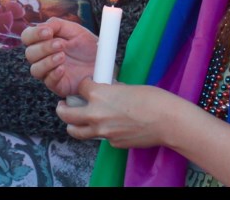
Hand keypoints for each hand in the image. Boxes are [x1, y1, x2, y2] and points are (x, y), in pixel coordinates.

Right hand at [22, 18, 98, 97]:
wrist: (104, 62)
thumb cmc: (87, 45)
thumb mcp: (74, 29)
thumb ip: (56, 24)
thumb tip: (42, 26)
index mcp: (44, 41)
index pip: (27, 37)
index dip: (34, 34)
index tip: (48, 32)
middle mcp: (43, 57)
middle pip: (29, 54)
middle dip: (43, 48)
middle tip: (60, 45)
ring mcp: (49, 72)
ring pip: (35, 70)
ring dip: (47, 62)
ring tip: (62, 56)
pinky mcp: (58, 85)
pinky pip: (48, 82)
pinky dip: (54, 74)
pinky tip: (63, 69)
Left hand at [56, 79, 178, 147]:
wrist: (167, 121)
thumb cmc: (152, 100)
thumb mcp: (126, 87)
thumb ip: (111, 91)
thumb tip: (107, 92)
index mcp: (99, 95)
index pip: (80, 87)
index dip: (83, 86)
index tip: (86, 86)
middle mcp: (96, 114)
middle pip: (66, 113)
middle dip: (62, 109)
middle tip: (63, 106)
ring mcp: (103, 132)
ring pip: (76, 131)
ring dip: (72, 125)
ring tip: (73, 121)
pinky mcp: (113, 143)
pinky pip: (100, 138)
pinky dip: (100, 132)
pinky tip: (110, 126)